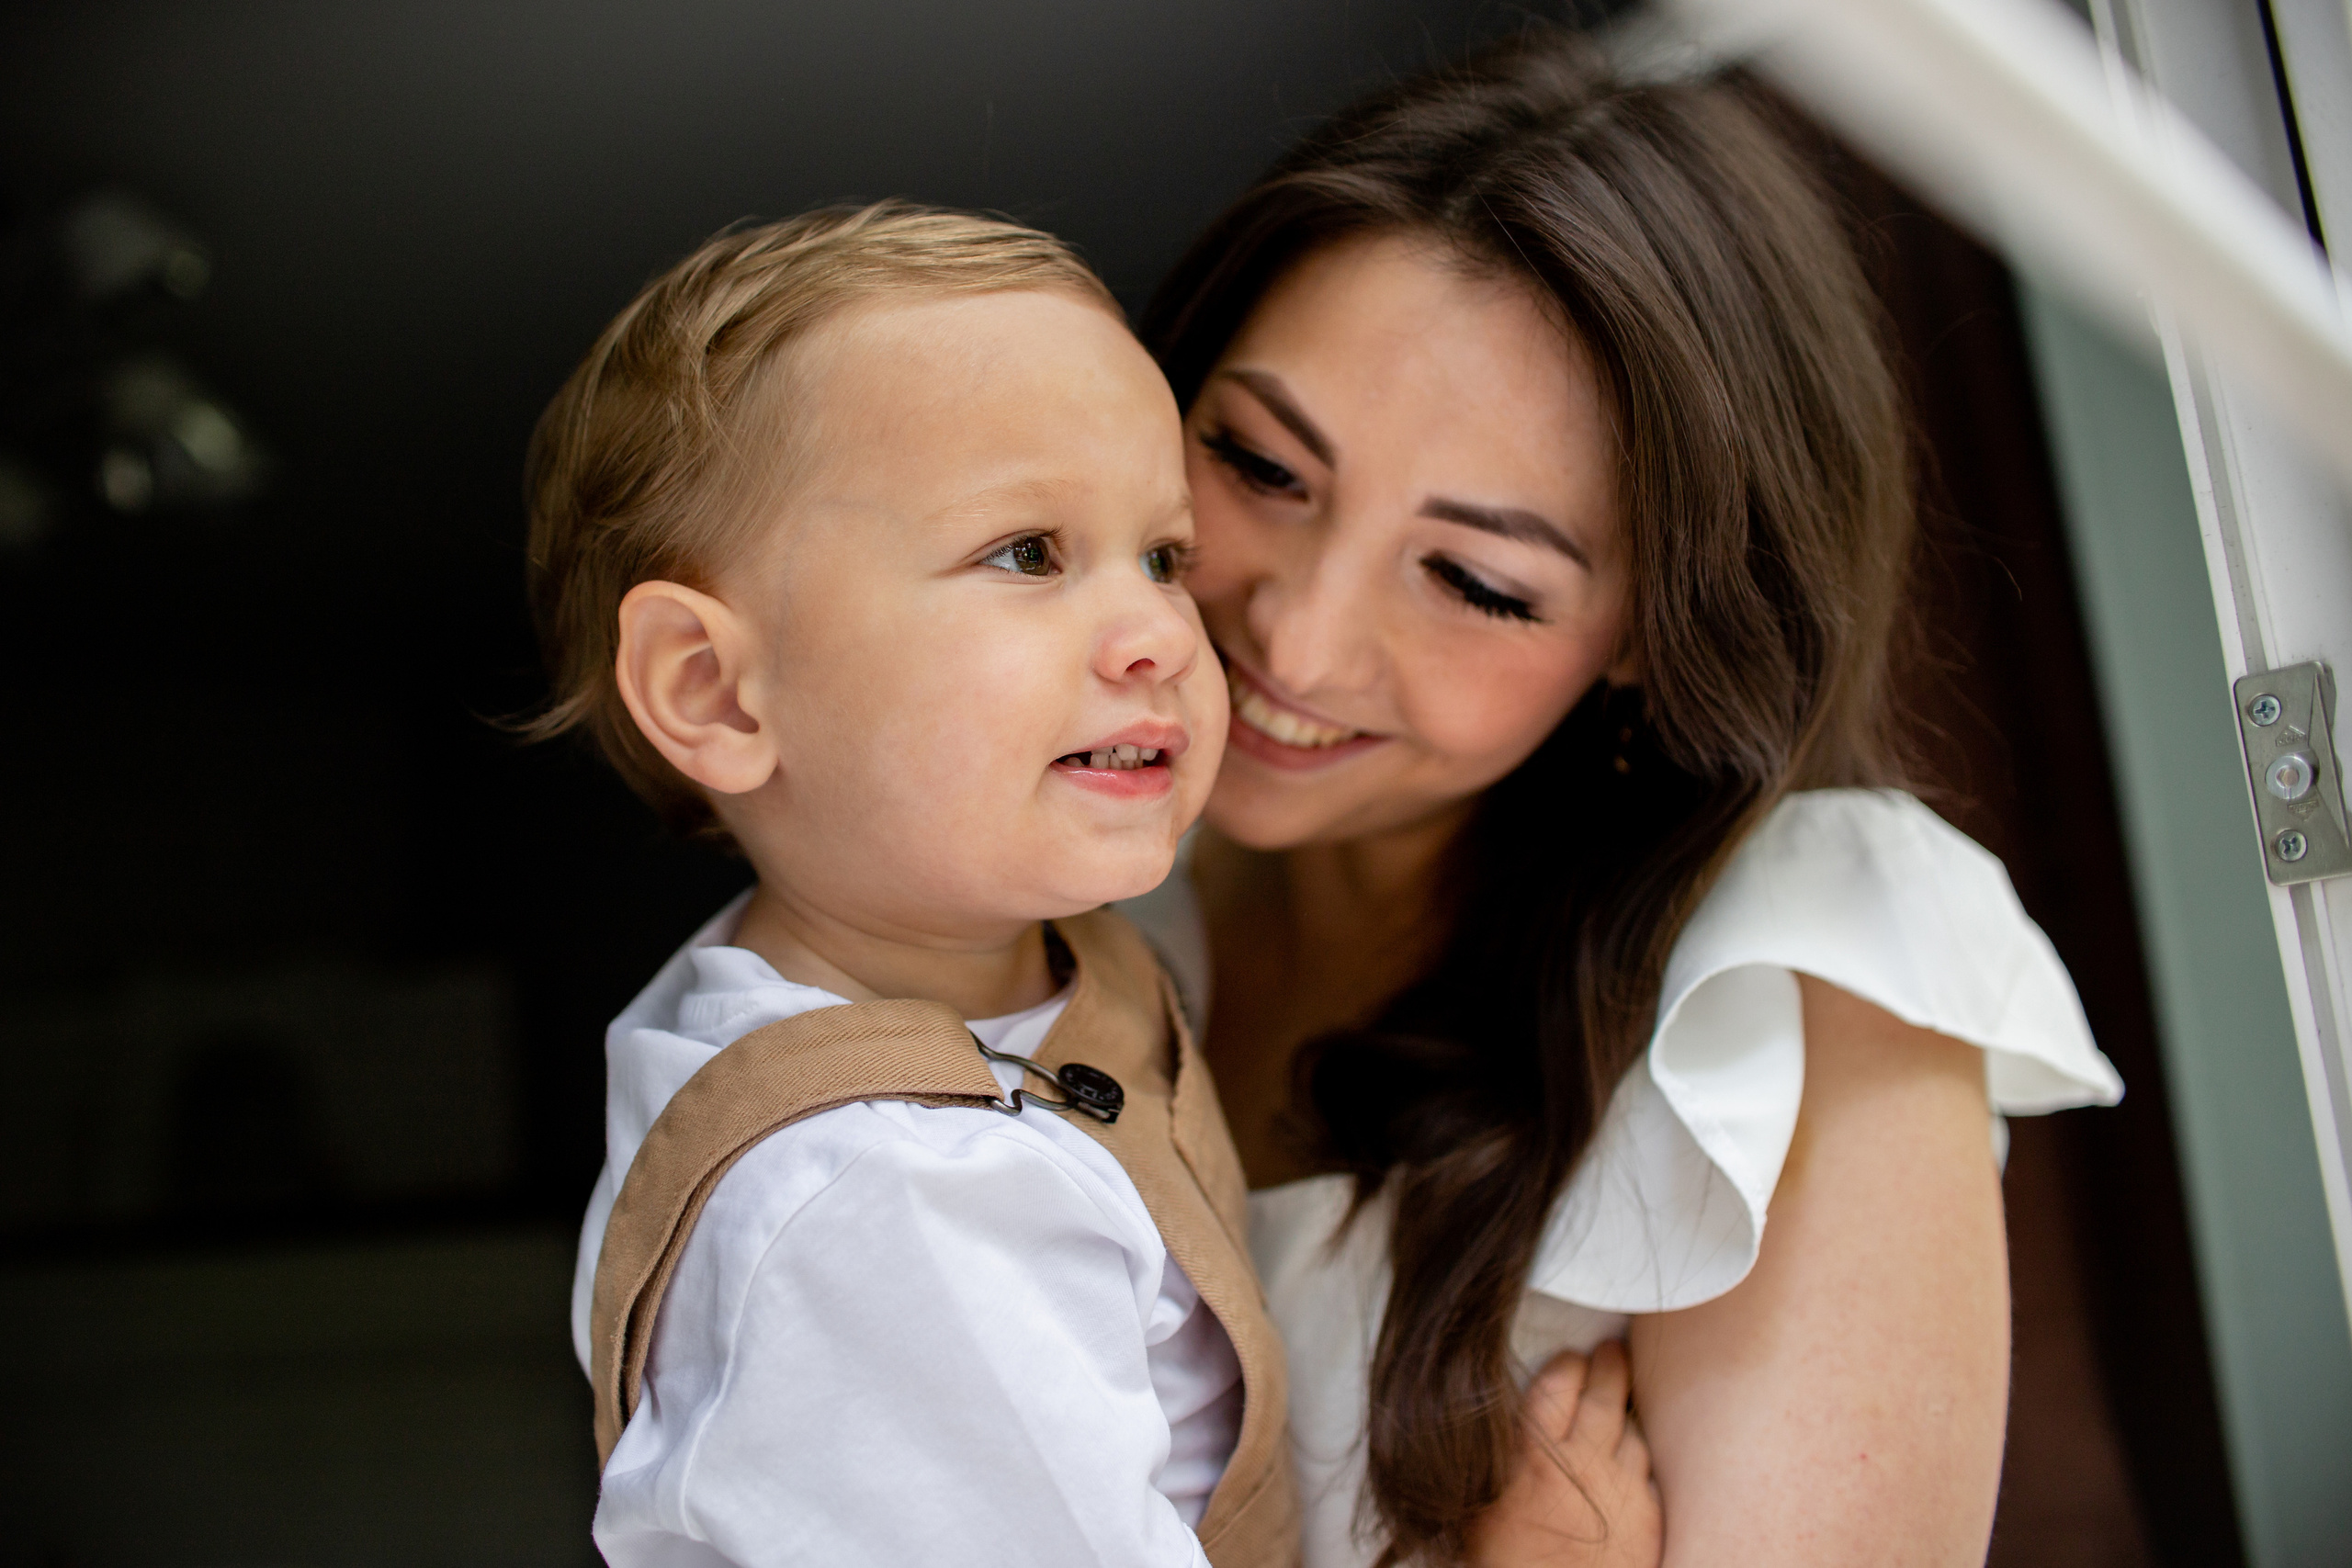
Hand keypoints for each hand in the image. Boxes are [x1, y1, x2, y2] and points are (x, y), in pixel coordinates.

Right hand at [1466, 1340, 1661, 1567]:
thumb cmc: (1507, 1565)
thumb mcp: (1478, 1511)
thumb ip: (1491, 1462)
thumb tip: (1484, 1427)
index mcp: (1532, 1456)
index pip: (1556, 1385)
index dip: (1567, 1365)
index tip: (1571, 1357)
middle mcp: (1583, 1462)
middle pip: (1604, 1394)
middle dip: (1609, 1366)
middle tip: (1611, 1351)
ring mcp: (1622, 1488)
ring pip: (1632, 1430)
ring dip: (1628, 1412)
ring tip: (1625, 1400)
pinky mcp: (1650, 1516)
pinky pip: (1648, 1470)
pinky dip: (1641, 1459)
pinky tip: (1633, 1457)